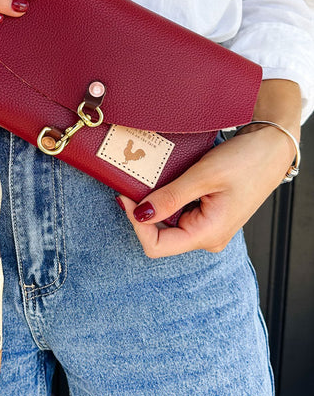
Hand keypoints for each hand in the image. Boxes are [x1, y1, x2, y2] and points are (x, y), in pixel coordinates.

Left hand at [117, 123, 295, 257]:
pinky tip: (165, 179)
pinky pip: (179, 212)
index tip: (125, 196)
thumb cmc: (246, 161)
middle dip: (144, 211)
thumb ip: (170, 198)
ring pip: (167, 223)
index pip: (156, 246)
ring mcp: (207, 227)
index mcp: (207, 235)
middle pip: (160, 236)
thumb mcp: (203, 176)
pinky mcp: (207, 214)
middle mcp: (207, 237)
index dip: (136, 223)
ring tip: (149, 178)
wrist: (271, 149)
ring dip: (155, 203)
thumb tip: (140, 215)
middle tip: (132, 183)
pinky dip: (167, 197)